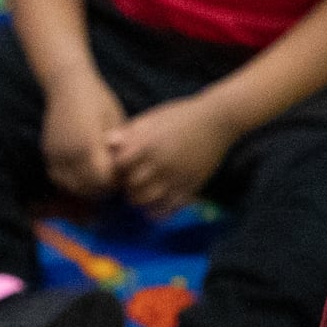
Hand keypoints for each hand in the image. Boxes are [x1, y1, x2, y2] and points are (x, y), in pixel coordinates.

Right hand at [43, 79, 128, 200]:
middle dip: (101, 187)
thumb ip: (119, 149)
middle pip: (86, 187)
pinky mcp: (47, 151)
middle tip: (113, 180)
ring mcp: (55, 152)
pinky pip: (58, 176)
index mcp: (88, 144)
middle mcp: (68, 152)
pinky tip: (83, 174)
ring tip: (98, 178)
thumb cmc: (99, 100)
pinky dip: (70, 180)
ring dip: (84, 187)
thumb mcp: (116, 123)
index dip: (114, 181)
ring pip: (69, 185)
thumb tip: (123, 171)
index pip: (102, 179)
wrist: (67, 83)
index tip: (123, 175)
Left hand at [106, 95, 239, 215]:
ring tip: (144, 191)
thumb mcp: (153, 117)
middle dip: (127, 186)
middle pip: (130, 187)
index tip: (121, 166)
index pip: (118, 166)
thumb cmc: (181, 116)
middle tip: (132, 182)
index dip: (116, 168)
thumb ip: (131, 132)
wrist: (217, 121)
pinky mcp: (190, 187)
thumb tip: (108, 143)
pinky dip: (158, 210)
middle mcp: (160, 162)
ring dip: (140, 199)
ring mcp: (176, 177)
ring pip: (146, 201)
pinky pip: (168, 208)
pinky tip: (157, 201)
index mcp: (147, 143)